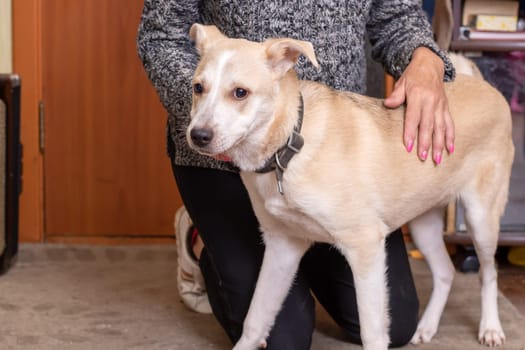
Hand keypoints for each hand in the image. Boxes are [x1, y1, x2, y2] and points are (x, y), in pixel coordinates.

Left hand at [384, 47, 453, 163]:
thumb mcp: (401, 82)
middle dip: (426, 143)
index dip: (410, 133)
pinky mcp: (446, 107)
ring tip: (437, 159)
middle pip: (428, 125)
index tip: (409, 147)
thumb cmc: (413, 76)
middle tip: (422, 157)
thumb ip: (396, 95)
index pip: (413, 118)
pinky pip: (450, 123)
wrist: (430, 64)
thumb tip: (388, 104)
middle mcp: (431, 101)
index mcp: (418, 95)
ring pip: (441, 127)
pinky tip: (450, 149)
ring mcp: (440, 105)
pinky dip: (451, 137)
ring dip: (439, 144)